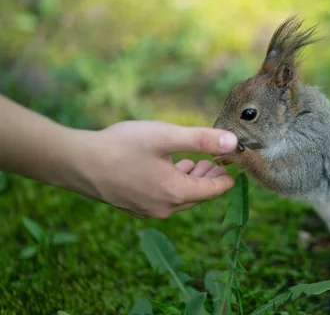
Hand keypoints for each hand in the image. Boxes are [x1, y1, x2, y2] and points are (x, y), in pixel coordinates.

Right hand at [66, 121, 238, 217]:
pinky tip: (172, 167)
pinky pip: (164, 198)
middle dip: (211, 177)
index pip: (213, 190)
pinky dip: (175, 184)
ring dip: (193, 180)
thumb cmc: (122, 146)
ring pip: (181, 197)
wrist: (77, 163)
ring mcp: (148, 210)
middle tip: (219, 161)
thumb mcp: (166, 137)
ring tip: (199, 161)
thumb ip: (201, 140)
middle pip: (198, 195)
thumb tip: (233, 142)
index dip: (226, 177)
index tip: (234, 165)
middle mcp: (164, 208)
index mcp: (176, 193)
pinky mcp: (135, 206)